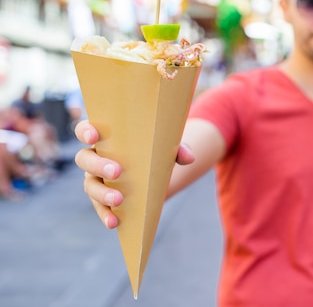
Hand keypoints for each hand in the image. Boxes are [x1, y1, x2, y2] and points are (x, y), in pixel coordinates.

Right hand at [74, 120, 194, 228]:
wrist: (157, 177)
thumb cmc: (156, 154)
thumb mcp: (168, 149)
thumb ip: (178, 149)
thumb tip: (188, 157)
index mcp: (107, 139)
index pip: (86, 130)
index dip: (85, 130)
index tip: (94, 135)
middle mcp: (96, 157)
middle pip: (85, 159)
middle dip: (98, 165)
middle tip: (117, 171)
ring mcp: (96, 179)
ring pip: (89, 185)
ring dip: (102, 193)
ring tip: (119, 200)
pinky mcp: (102, 198)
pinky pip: (99, 207)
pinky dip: (105, 214)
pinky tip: (114, 222)